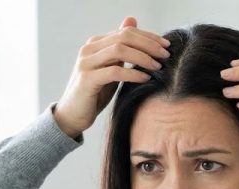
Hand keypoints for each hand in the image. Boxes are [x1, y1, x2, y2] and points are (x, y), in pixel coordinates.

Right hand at [53, 16, 170, 138]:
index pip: (126, 32)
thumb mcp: (111, 69)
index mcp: (95, 43)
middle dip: (149, 45)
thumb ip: (121, 49)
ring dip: (142, 57)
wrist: (72, 116)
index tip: (166, 45)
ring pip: (119, 50)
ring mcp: (86, 63)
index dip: (149, 37)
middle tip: (166, 55)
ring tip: (157, 66)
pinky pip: (115, 71)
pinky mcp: (87, 79)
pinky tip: (146, 78)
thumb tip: (133, 22)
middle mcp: (89, 49)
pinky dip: (133, 74)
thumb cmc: (94, 94)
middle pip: (124, 37)